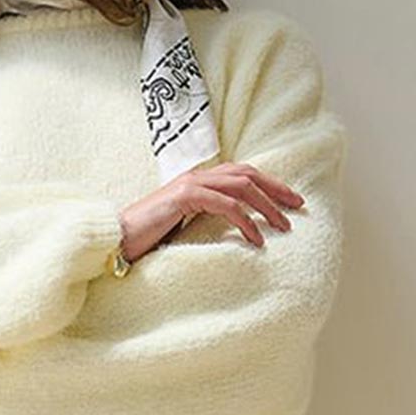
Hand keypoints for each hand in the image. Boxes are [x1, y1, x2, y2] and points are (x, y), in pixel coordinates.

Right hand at [118, 161, 304, 263]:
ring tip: (282, 227)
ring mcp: (190, 184)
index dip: (270, 184)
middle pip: (248, 174)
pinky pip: (225, 205)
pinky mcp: (184, 197)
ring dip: (266, 207)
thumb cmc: (148, 239)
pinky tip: (256, 239)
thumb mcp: (185, 227)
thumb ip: (206, 220)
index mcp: (199, 181)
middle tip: (297, 207)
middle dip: (276, 190)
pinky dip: (245, 221)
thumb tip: (235, 230)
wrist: (117, 240)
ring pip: (241, 187)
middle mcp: (197, 176)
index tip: (291, 201)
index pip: (242, 174)